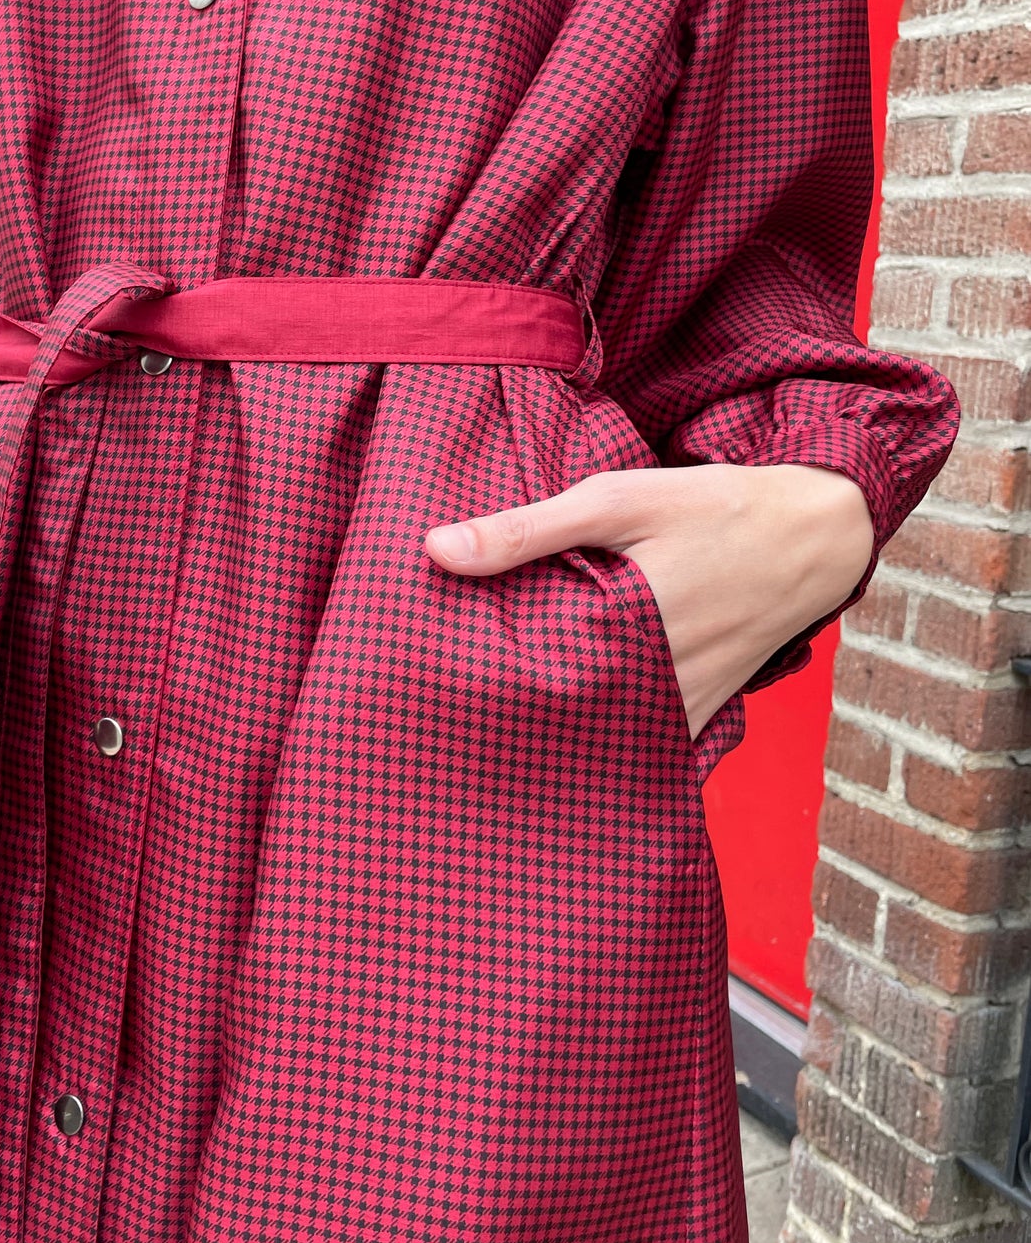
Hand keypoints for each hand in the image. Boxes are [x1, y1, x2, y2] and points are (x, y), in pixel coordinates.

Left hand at [424, 464, 872, 737]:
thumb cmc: (713, 509)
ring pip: (601, 738)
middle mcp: (659, 685)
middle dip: (506, 723)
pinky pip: (642, 742)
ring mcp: (684, 707)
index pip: (533, 683)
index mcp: (631, 631)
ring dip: (554, 733)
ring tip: (486, 727)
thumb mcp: (618, 501)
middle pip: (562, 722)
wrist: (813, 534)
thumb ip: (530, 529)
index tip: (429, 694)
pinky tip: (560, 726)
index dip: (479, 693)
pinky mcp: (699, 712)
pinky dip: (604, 736)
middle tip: (444, 720)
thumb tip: (437, 550)